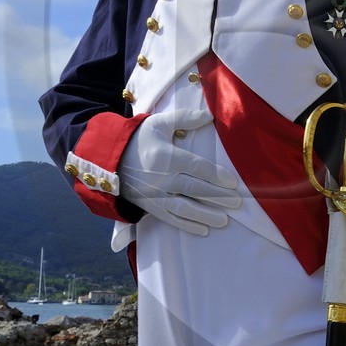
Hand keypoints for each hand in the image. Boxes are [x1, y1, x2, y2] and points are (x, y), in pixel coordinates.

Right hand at [119, 108, 240, 234]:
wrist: (108, 159)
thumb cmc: (138, 139)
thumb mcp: (159, 124)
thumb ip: (184, 118)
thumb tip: (208, 116)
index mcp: (167, 157)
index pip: (197, 167)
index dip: (216, 176)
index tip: (233, 183)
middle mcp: (163, 178)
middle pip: (195, 189)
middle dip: (217, 197)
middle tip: (237, 203)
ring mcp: (156, 195)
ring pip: (185, 208)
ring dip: (205, 215)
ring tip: (224, 220)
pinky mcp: (149, 206)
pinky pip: (170, 218)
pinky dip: (187, 225)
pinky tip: (202, 229)